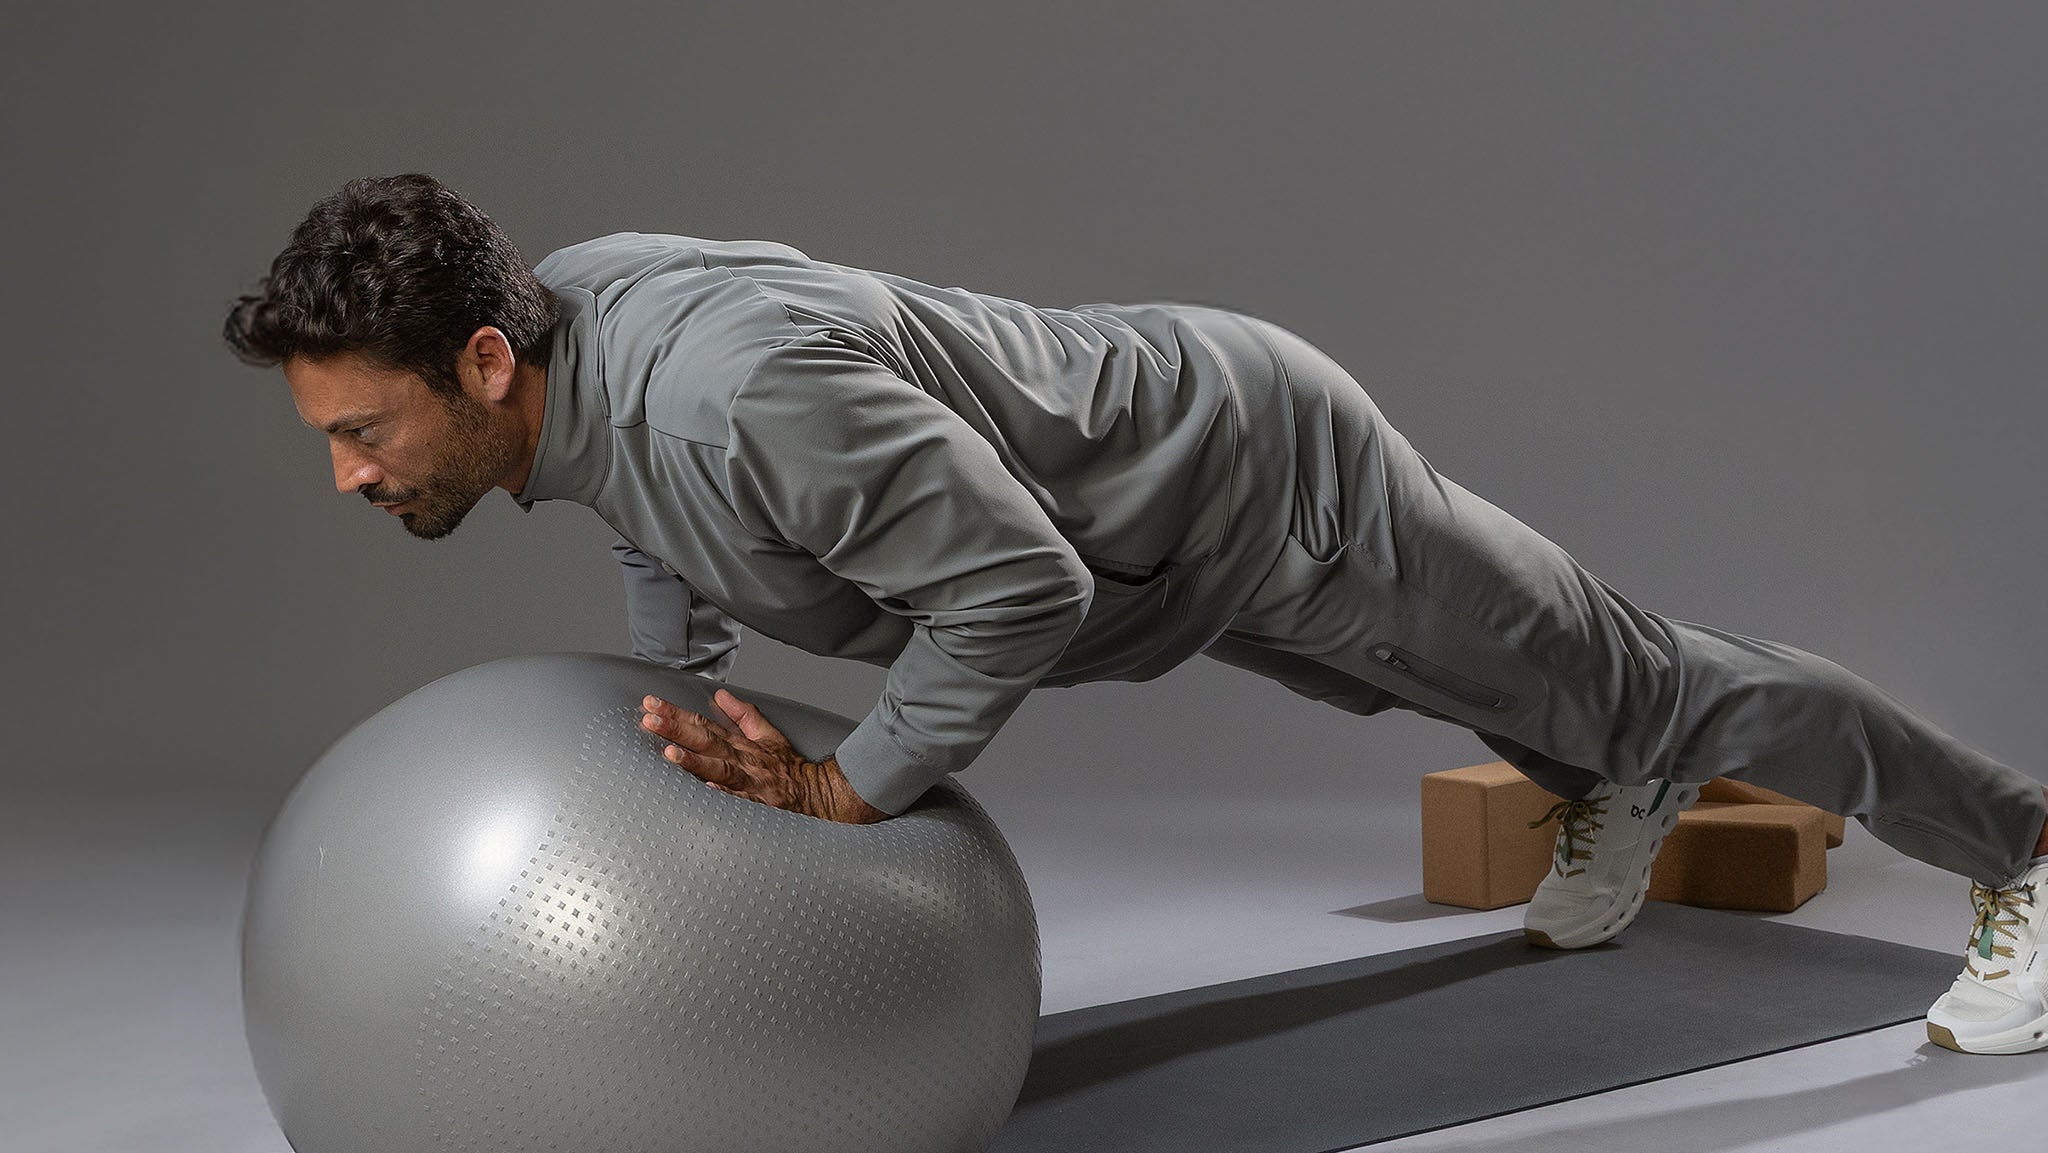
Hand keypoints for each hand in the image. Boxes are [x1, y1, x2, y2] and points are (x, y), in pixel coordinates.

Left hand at [640, 688, 891, 823]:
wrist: (815, 793)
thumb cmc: (788, 767)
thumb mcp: (767, 733)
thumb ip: (742, 714)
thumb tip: (720, 694)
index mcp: (739, 743)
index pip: (702, 724)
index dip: (676, 714)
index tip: (652, 704)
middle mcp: (740, 759)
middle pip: (704, 742)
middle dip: (676, 730)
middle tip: (650, 720)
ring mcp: (747, 782)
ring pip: (717, 769)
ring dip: (694, 761)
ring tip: (669, 754)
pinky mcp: (755, 803)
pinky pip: (737, 798)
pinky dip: (722, 792)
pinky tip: (704, 788)